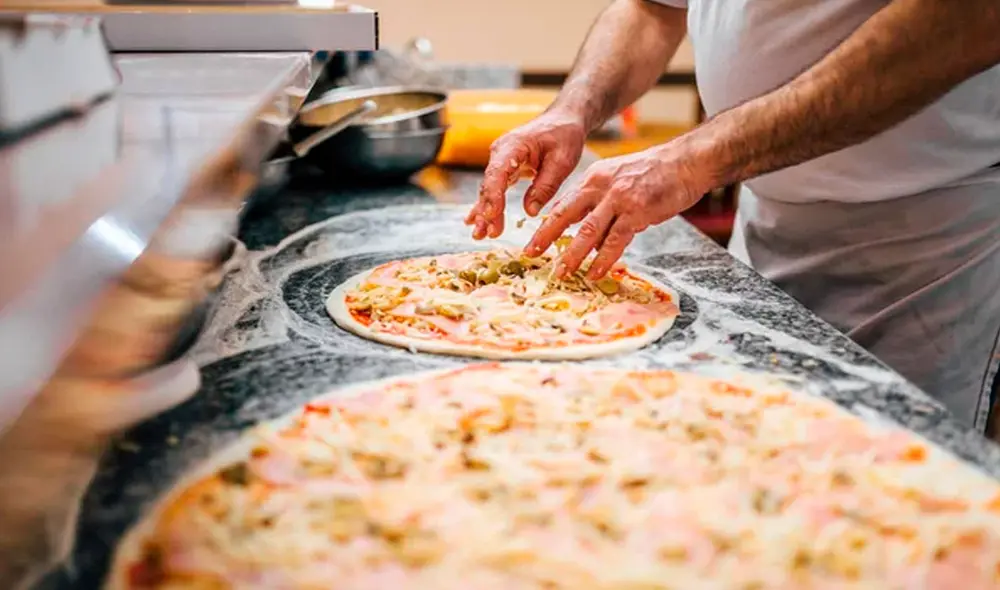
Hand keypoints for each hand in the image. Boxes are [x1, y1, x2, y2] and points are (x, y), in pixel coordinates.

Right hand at [465, 110, 586, 239]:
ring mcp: (501, 160)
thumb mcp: (563, 160)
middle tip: (485, 233)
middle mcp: (501, 152)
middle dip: (486, 211)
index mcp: (514, 145)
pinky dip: (489, 205)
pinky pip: (495, 188)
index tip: (491, 216)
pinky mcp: (505, 167)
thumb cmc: (564, 135)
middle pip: (489, 184)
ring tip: (480, 234)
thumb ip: (546, 185)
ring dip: (485, 212)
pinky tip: (477, 221)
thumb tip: (530, 212)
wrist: (563, 119)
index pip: (497, 173)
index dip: (493, 196)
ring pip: (489, 189)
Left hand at [525, 144, 704, 279]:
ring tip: (562, 272)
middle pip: (565, 214)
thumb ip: (602, 206)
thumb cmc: (656, 174)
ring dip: (573, 254)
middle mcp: (601, 186)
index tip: (532, 242)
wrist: (686, 162)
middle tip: (530, 254)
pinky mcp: (637, 210)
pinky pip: (616, 239)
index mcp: (593, 178)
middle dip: (545, 236)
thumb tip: (590, 239)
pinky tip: (596, 272)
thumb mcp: (620, 181)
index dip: (545, 225)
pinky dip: (604, 258)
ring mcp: (619, 198)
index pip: (563, 204)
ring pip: (587, 231)